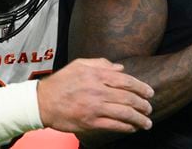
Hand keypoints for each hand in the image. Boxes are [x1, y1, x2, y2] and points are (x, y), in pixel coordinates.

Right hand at [37, 58, 153, 133]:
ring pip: (124, 114)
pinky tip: (132, 128)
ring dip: (139, 119)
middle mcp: (97, 91)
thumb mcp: (79, 65)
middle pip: (129, 98)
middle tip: (149, 108)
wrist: (42, 102)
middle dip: (143, 105)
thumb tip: (121, 68)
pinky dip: (126, 127)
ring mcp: (94, 107)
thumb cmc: (61, 82)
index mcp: (96, 75)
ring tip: (146, 122)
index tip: (149, 92)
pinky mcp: (90, 122)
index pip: (126, 81)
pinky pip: (114, 125)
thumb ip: (101, 64)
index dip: (141, 87)